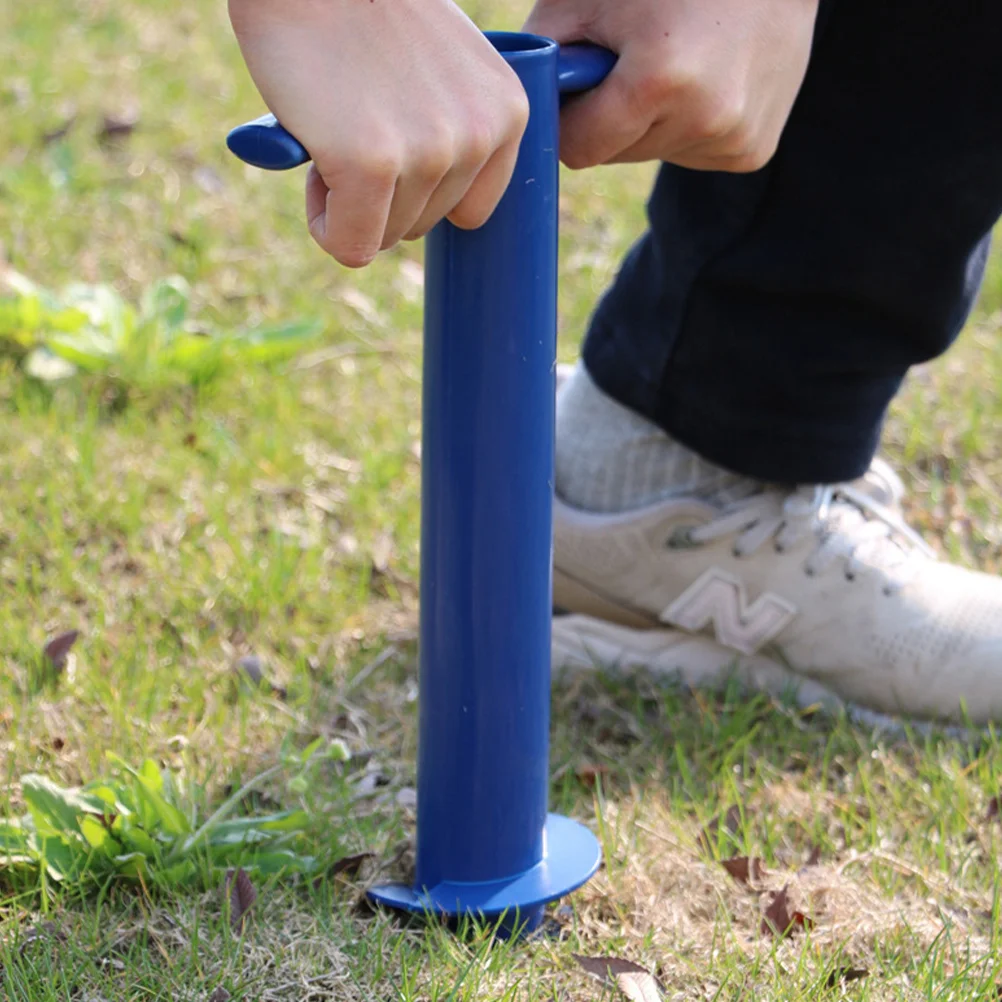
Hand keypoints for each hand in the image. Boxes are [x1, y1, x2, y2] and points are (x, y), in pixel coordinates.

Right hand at [229, 0, 528, 266]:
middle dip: (378, 194)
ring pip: (385, 236)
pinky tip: (315, 161)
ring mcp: (428, 152)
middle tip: (350, 118)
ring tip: (334, 124)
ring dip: (347, 199)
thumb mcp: (442, 70)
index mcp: (506, 111)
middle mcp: (477, 134)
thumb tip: (442, 210)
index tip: (389, 146)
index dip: (417, 192)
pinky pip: (350, 245)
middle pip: (422, 226)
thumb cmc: (362, 12)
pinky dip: (324, 222)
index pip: (468, 212)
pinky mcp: (370, 163)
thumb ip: (456, 129)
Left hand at [523, 0, 818, 171]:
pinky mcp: (752, 150)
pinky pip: (691, 154)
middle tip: (636, 57)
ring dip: (652, 120)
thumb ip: (542, 54)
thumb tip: (516, 113)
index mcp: (659, 81)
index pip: (578, 149)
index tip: (578, 85)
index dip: (569, 118)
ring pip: (653, 154)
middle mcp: (704, 119)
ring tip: (679, 61)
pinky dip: (689, 124)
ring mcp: (734, 139)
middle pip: (616, 155)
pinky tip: (709, 78)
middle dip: (611, 117)